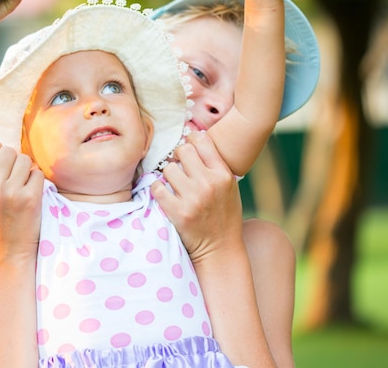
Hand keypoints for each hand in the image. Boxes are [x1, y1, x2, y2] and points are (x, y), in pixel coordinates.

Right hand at [0, 140, 43, 263]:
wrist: (3, 254)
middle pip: (8, 151)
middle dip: (11, 161)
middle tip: (10, 176)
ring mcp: (11, 193)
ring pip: (24, 160)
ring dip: (24, 169)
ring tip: (18, 184)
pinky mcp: (30, 199)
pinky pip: (37, 173)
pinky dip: (35, 180)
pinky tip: (28, 192)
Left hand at [151, 132, 242, 263]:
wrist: (221, 249)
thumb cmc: (224, 215)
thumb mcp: (229, 187)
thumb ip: (214, 165)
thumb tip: (194, 138)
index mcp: (223, 174)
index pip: (202, 141)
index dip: (191, 141)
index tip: (188, 150)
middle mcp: (209, 183)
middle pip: (182, 151)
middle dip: (177, 157)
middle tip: (178, 167)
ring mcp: (194, 198)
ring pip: (168, 169)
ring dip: (167, 176)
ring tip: (174, 185)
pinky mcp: (179, 213)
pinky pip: (158, 188)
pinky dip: (158, 190)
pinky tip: (165, 195)